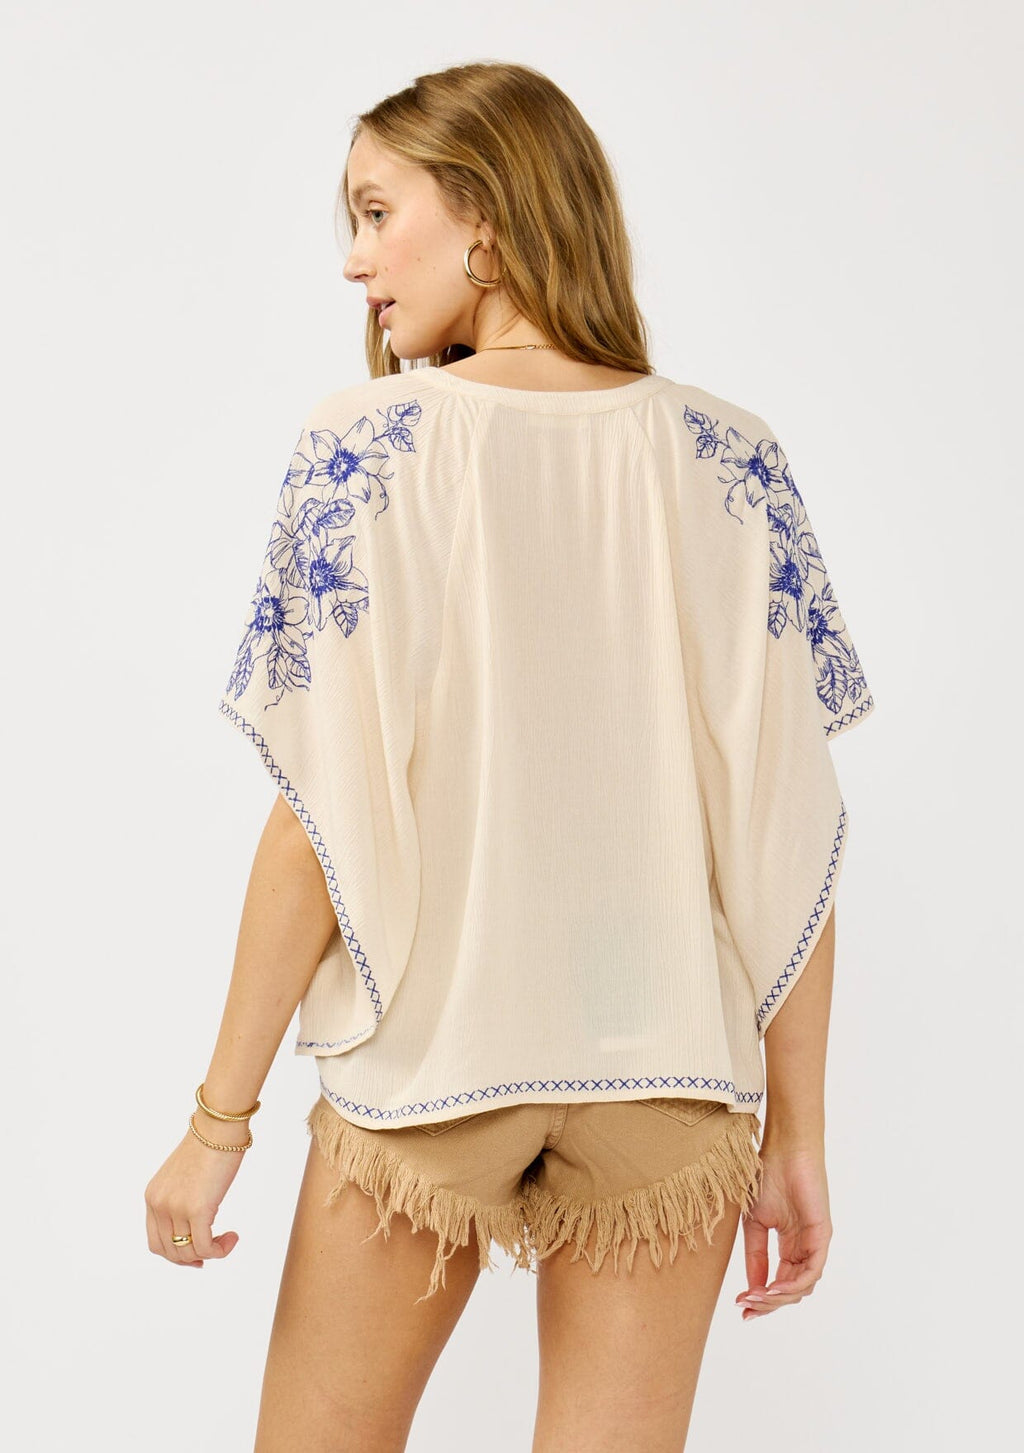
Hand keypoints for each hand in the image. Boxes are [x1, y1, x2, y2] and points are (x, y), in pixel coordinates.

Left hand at [144, 1117, 245, 1267]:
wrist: (218, 1127)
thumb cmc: (209, 1145)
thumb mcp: (184, 1177)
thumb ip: (181, 1200)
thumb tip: (194, 1227)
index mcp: (153, 1197)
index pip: (156, 1242)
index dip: (176, 1255)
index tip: (197, 1255)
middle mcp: (159, 1204)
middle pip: (171, 1251)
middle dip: (193, 1257)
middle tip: (216, 1249)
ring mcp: (176, 1208)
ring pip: (189, 1252)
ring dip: (210, 1252)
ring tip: (228, 1239)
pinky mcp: (197, 1209)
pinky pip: (205, 1246)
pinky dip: (220, 1250)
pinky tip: (232, 1237)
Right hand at [734, 1140, 831, 1319]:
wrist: (783, 1150)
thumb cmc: (767, 1177)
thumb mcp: (754, 1224)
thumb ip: (756, 1256)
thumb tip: (752, 1290)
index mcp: (789, 1247)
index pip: (779, 1284)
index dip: (761, 1299)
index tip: (739, 1307)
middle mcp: (805, 1249)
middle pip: (790, 1291)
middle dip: (767, 1303)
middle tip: (745, 1306)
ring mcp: (815, 1244)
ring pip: (801, 1287)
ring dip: (777, 1298)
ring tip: (755, 1297)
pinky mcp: (822, 1237)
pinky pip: (811, 1272)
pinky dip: (792, 1285)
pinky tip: (772, 1288)